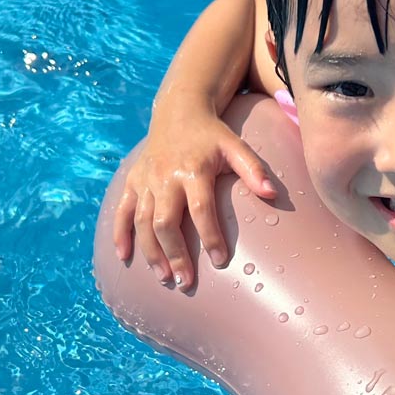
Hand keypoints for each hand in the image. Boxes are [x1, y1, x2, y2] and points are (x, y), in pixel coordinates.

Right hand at [112, 115, 274, 287]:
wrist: (179, 111)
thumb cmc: (213, 136)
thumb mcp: (236, 146)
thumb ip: (254, 170)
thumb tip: (273, 194)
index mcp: (193, 170)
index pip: (201, 209)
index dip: (211, 236)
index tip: (220, 261)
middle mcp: (165, 177)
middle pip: (166, 222)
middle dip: (175, 254)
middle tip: (185, 282)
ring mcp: (146, 180)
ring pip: (142, 222)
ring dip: (151, 252)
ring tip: (164, 277)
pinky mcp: (132, 181)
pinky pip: (122, 210)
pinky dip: (120, 234)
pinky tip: (124, 256)